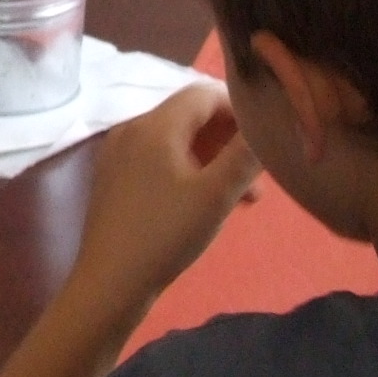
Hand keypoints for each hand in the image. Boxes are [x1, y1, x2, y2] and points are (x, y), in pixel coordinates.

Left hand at [70, 84, 260, 310]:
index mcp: (155, 124)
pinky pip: (157, 160)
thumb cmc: (167, 234)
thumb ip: (245, 154)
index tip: (265, 139)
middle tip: (257, 177)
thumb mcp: (216, 194)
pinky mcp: (113, 179)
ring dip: (211, 160)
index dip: (240, 109)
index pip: (204, 93)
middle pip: (190, 117)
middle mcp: (132, 128)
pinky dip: (187, 171)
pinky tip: (204, 204)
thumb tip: (268, 125)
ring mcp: (118, 154)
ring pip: (176, 142)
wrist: (110, 283)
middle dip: (228, 140)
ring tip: (241, 198)